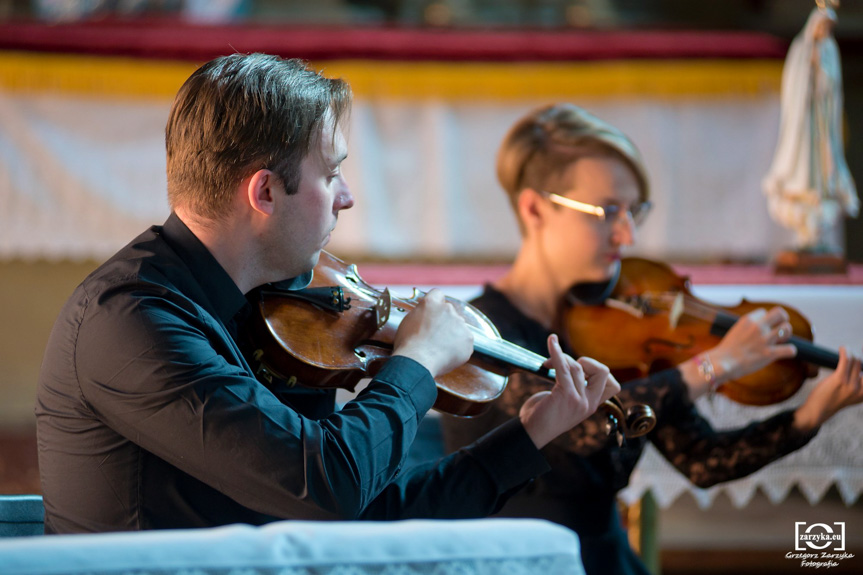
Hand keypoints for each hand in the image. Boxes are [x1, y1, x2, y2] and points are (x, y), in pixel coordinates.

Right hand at [392, 289, 473, 377]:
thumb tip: (425, 316)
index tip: (433, 313)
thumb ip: (421, 314)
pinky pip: (465, 342)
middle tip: (434, 337)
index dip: (436, 304)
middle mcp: (448, 309)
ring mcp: (460, 324)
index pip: (438, 294)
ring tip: (439, 349)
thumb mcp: (408, 321)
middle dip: (444, 322)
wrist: (417, 361)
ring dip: (452, 335)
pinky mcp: (468, 338)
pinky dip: (459, 348)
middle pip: (449, 312)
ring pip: (458, 327)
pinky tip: (447, 355)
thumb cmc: (407, 344)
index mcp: (431, 303)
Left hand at [519, 334, 619, 448]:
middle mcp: (589, 404)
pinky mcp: (565, 396)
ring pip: (577, 367)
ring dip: (561, 358)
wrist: (530, 433)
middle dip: (586, 361)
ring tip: (546, 363)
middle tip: (567, 366)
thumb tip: (572, 365)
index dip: (600, 371)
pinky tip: (551, 342)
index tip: (581, 370)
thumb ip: (575, 389)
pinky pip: (563, 367)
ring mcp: (579, 400)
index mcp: (592, 405)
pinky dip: (556, 352)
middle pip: (603, 371)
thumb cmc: (543, 416)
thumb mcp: (567, 403)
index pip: (613, 385)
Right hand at [703, 306, 796, 388]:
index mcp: (747, 320)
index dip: (765, 319)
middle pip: (780, 313)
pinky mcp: (769, 354)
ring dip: (787, 334)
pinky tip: (784, 353)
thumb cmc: (728, 350)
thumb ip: (749, 327)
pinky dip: (790, 351)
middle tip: (779, 329)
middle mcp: (757, 327)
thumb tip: (759, 328)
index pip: (764, 311)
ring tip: (780, 341)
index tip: (762, 328)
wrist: (721, 363)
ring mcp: (764, 340)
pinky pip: (790, 349)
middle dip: (783, 319)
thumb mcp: (736, 331)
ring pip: (787, 329)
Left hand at [794, 346, 862, 431]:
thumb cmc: (831, 401)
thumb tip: (859, 370)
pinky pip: (846, 360)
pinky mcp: (839, 379)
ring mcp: (850, 385)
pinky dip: (845, 352)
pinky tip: (843, 348)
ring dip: (851, 352)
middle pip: (862, 365)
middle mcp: (860, 390)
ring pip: (855, 361)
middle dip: (858, 356)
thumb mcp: (850, 396)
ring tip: (846, 350)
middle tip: (853, 352)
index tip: (861, 357)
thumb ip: (857, 386)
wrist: (817, 411)